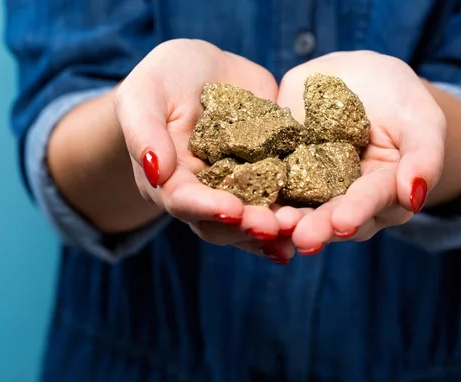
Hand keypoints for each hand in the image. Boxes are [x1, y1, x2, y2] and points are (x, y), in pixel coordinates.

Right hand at [115, 39, 295, 261]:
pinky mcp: (266, 176)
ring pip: (252, 220)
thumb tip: (156, 171)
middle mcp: (203, 193)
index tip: (233, 209)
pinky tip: (316, 222)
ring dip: (275, 230)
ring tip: (299, 230)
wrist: (203, 72)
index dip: (207, 208)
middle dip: (247, 227)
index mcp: (169, 180)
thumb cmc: (164, 79)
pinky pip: (280, 201)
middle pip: (221, 222)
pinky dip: (296, 214)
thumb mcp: (144, 94)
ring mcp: (236, 188)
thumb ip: (144, 131)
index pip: (183, 201)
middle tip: (274, 227)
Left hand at [274, 51, 445, 252]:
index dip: (357, 212)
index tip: (343, 224)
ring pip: (297, 208)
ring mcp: (310, 189)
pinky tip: (246, 200)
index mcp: (381, 194)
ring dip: (284, 219)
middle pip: (330, 216)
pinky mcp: (281, 173)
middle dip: (316, 227)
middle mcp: (344, 200)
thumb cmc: (398, 99)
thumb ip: (424, 157)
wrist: (355, 78)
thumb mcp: (421, 120)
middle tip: (300, 237)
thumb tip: (415, 197)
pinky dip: (259, 194)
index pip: (370, 203)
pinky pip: (268, 185)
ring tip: (273, 224)